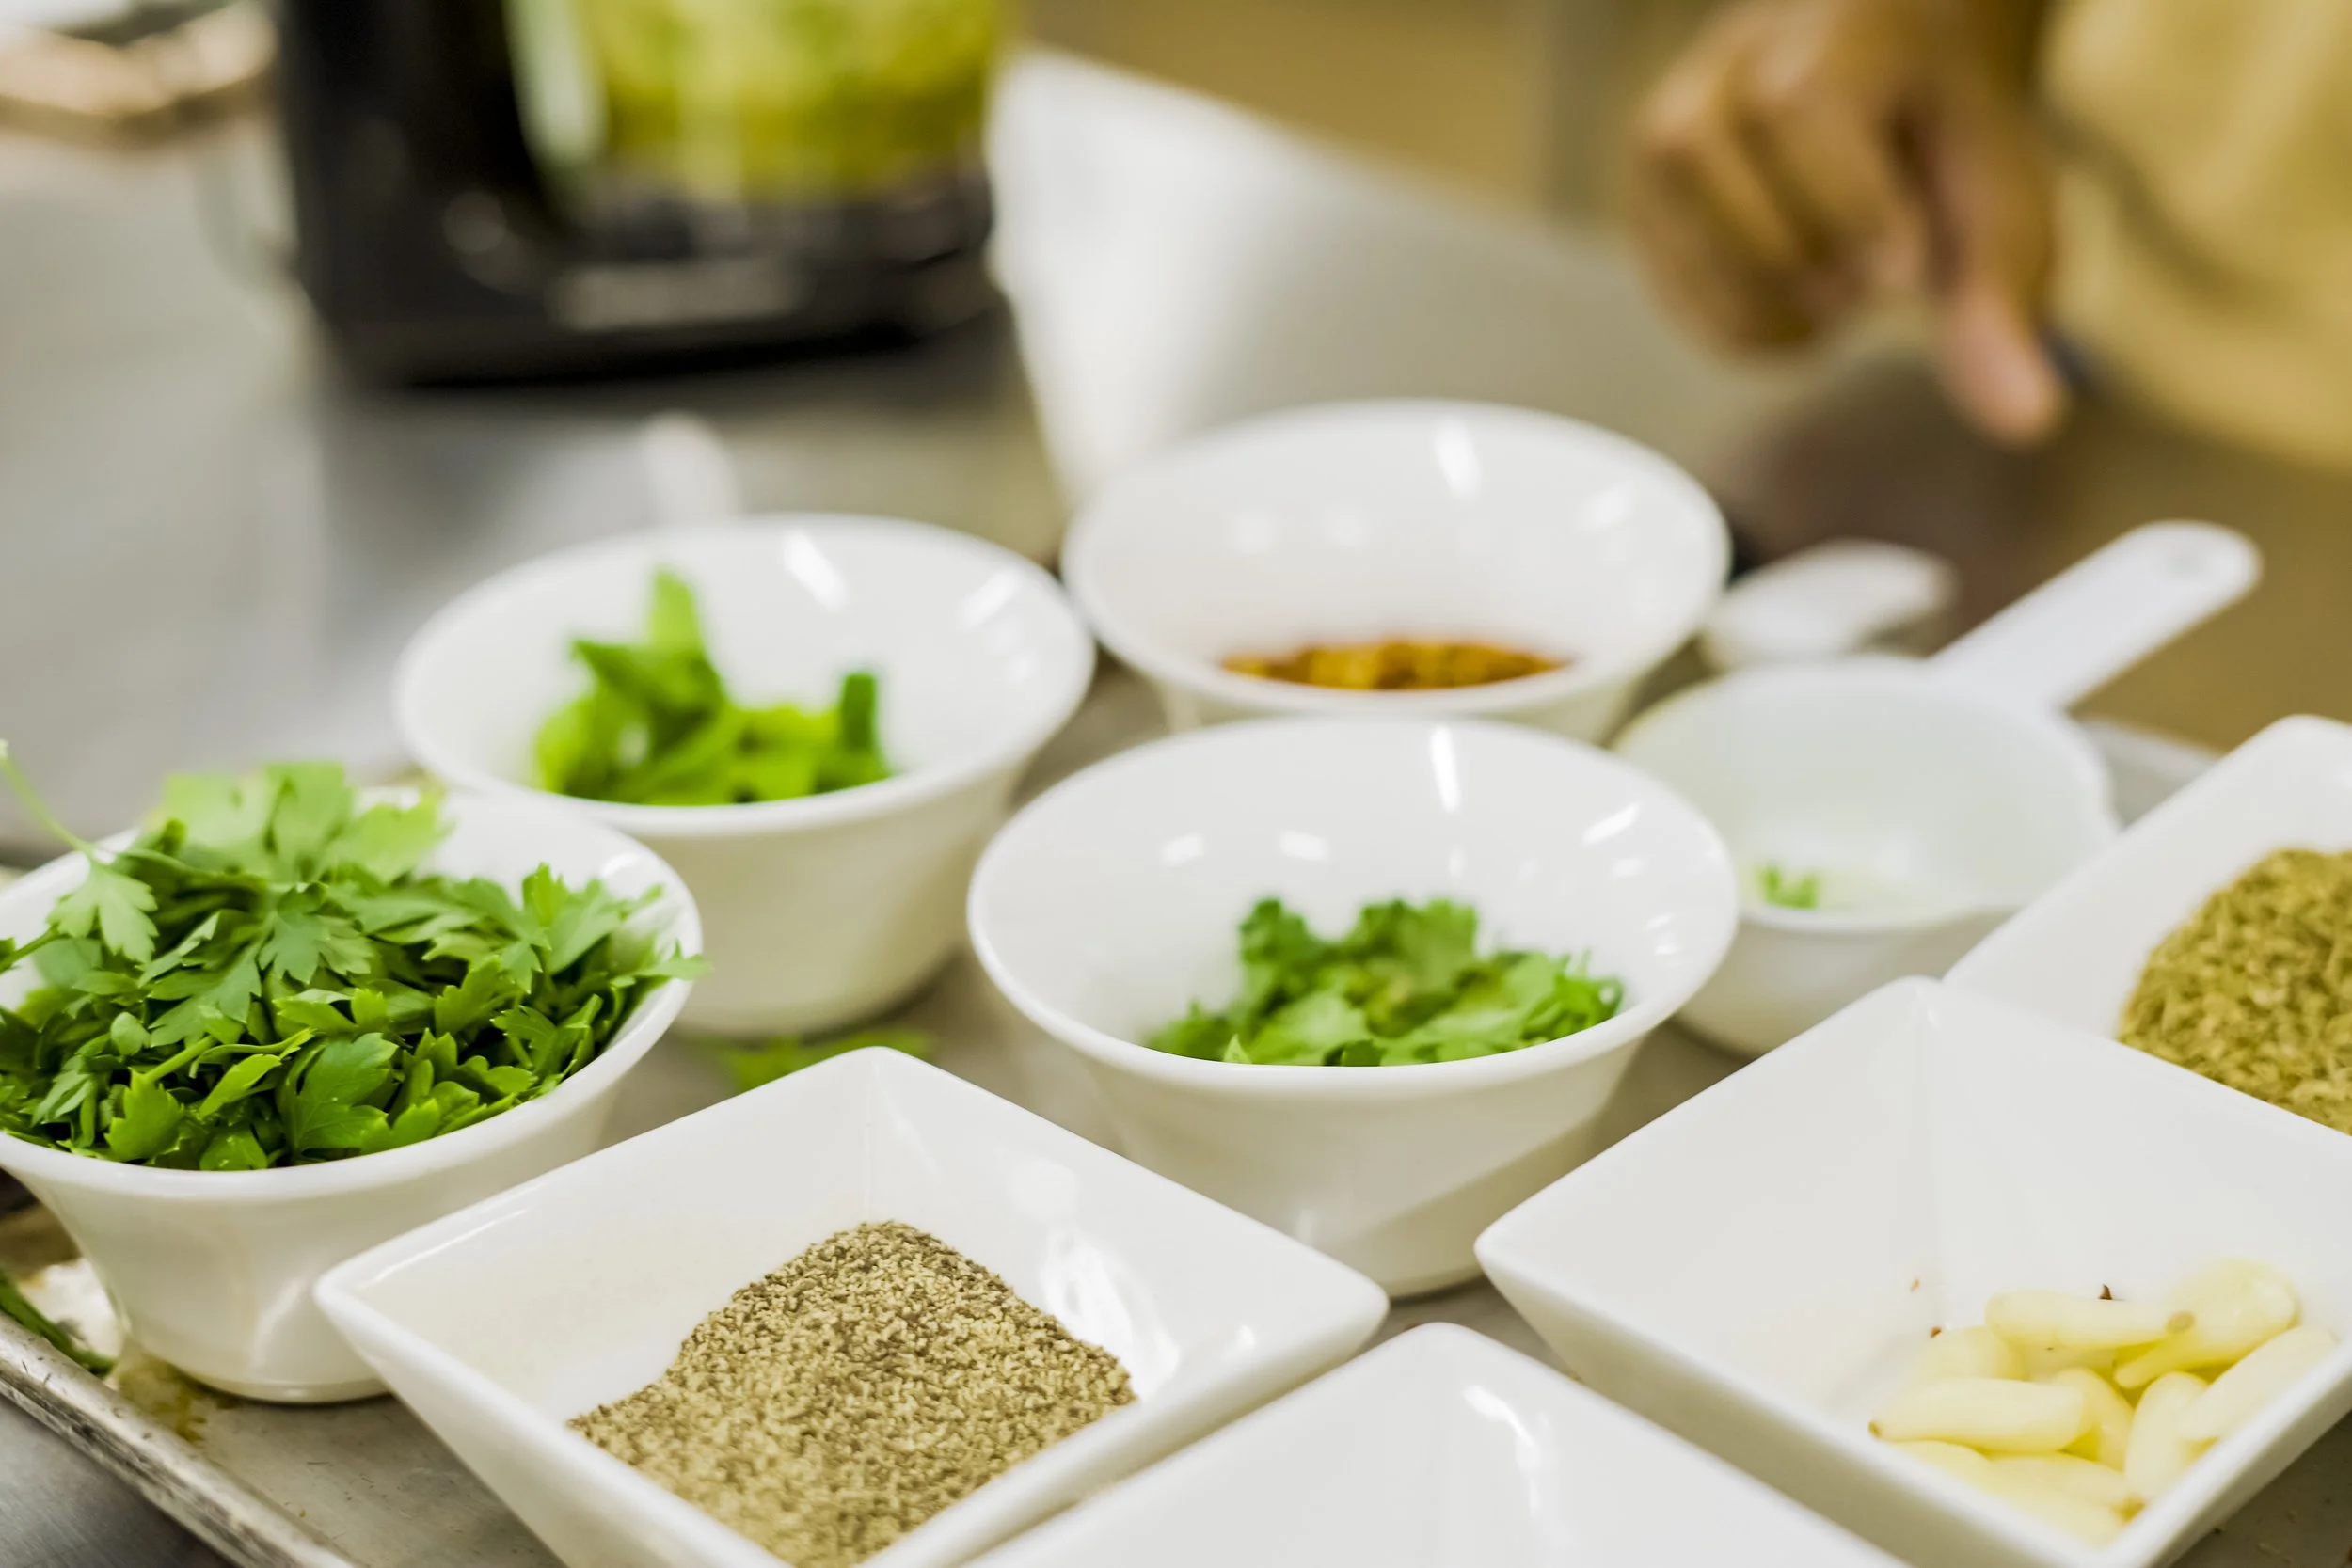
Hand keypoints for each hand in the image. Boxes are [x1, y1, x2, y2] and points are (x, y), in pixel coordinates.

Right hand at [1628, 0, 2066, 442]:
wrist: (1875, 93)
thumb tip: (2024, 420)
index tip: (1902, 275)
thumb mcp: (1997, 194)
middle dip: (1807, 260)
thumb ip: (2003, 298)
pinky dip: (1740, 328)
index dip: (1851, 206)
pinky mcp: (1647, 208)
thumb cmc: (1940, 138)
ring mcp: (1668, 142)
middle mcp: (1723, 76)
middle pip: (1725, 181)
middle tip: (1870, 285)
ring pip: (1686, 240)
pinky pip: (1673, 294)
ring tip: (1836, 297)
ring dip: (1770, 305)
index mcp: (1828, 41)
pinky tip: (1797, 309)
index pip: (1802, 111)